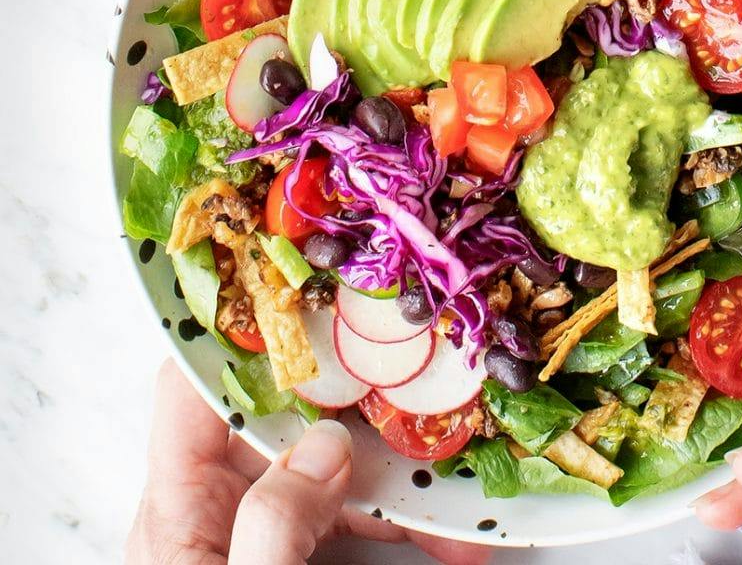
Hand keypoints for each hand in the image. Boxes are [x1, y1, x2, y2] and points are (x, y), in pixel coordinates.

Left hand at [126, 360, 488, 564]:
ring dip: (415, 469)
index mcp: (181, 503)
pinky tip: (474, 541)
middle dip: (369, 395)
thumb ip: (271, 526)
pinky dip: (422, 525)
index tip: (311, 287)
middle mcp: (226, 501)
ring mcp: (277, 527)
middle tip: (432, 371)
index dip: (241, 326)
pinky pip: (372, 519)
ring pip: (348, 466)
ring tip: (477, 475)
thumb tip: (328, 447)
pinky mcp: (317, 555)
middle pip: (293, 414)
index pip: (194, 386)